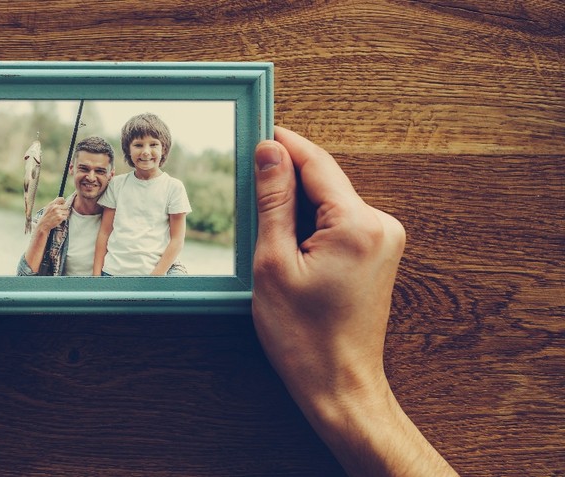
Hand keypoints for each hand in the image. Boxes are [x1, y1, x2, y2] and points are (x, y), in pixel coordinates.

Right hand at [35, 197, 69, 232]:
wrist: (43, 224)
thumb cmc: (46, 216)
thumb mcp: (48, 207)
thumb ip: (54, 204)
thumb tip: (63, 200)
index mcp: (52, 204)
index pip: (62, 199)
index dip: (64, 202)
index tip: (63, 204)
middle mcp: (55, 207)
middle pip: (66, 206)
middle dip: (64, 209)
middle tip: (61, 212)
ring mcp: (58, 212)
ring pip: (67, 212)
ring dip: (64, 214)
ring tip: (60, 216)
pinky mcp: (60, 217)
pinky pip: (66, 216)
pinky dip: (64, 218)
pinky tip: (59, 219)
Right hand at [251, 126, 455, 475]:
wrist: (339, 385)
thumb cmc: (304, 337)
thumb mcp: (273, 262)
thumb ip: (273, 201)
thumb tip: (270, 152)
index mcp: (357, 224)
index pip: (315, 163)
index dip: (282, 144)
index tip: (255, 133)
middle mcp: (380, 225)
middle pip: (324, 181)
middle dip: (285, 183)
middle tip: (248, 198)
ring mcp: (384, 239)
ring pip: (329, 202)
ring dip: (296, 209)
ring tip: (267, 241)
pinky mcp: (378, 253)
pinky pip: (339, 222)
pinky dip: (310, 227)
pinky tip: (288, 251)